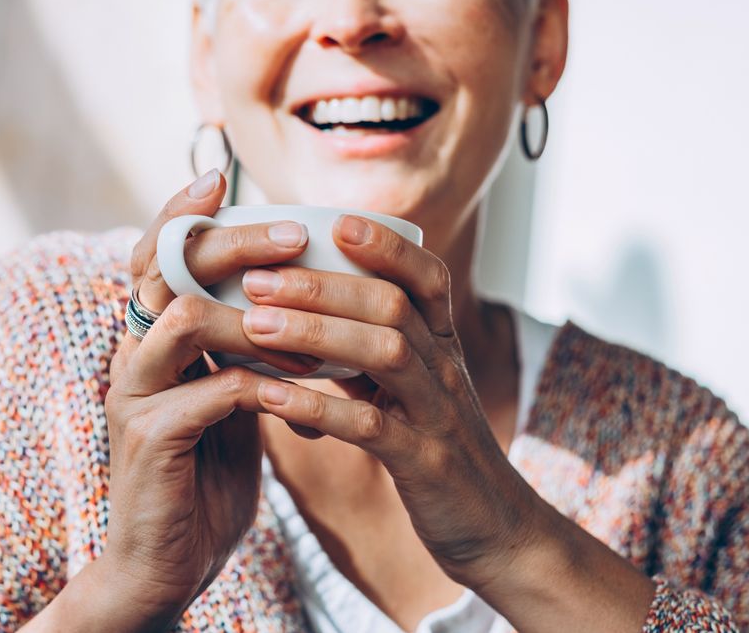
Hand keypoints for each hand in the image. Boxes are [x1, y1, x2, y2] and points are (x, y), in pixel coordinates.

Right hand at [89, 170, 319, 628]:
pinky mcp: (148, 441)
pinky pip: (209, 393)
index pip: (153, 255)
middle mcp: (132, 354)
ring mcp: (133, 395)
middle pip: (165, 267)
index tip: (222, 180)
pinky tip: (298, 398)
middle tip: (291, 235)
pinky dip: (262, 387)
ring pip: (183, 319)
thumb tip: (294, 295)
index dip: (179, 213)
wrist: (171, 559)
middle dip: (230, 243)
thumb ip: (244, 348)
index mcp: (150, 338)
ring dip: (254, 316)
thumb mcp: (229, 396)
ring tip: (308, 328)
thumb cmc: (207, 472)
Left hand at [240, 214, 540, 587]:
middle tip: (258, 277)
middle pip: (391, 305)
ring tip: (254, 324)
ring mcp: (438, 414)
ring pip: (384, 352)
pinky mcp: (424, 463)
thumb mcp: (413, 392)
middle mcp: (445, 369)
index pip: (426, 276)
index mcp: (442, 346)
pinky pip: (369, 427)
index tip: (332, 221)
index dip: (385, 245)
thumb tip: (305, 316)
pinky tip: (270, 399)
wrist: (494, 528)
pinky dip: (318, 408)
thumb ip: (371, 354)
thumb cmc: (437, 450)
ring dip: (315, 333)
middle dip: (323, 285)